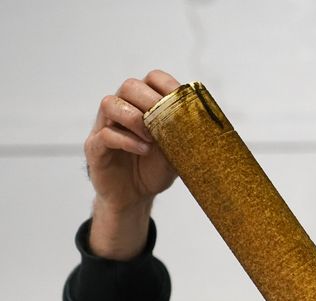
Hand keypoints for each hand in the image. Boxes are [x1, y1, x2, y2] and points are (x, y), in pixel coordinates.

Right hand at [84, 70, 180, 258]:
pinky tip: (143, 150)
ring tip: (152, 138)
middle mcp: (122, 109)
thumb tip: (210, 126)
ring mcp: (104, 126)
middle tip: (164, 123)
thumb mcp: (178, 151)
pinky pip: (105, 134)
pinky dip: (127, 141)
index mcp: (143, 104)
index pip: (153, 79)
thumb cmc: (155, 168)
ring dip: (135, 118)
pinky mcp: (95, 147)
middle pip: (130, 86)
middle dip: (150, 101)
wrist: (136, 196)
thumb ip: (187, 136)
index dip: (168, 85)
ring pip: (110, 103)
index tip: (182, 101)